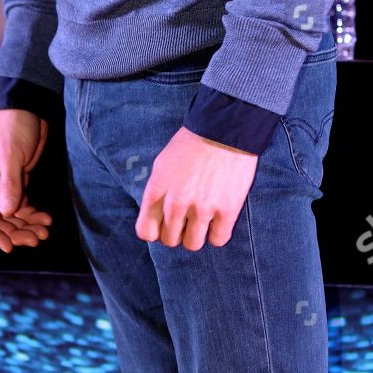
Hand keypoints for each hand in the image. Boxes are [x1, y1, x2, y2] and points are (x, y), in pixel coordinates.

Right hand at [0, 108, 52, 252]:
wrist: (28, 108)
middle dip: (15, 231)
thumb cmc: (13, 126)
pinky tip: (45, 219)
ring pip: (10, 215)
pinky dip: (32, 214)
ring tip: (44, 231)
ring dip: (26, 226)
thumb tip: (7, 212)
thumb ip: (10, 183)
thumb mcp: (11, 154)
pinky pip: (21, 206)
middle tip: (37, 239)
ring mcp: (1, 185)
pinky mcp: (16, 182)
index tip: (9, 247)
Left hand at [136, 127, 257, 250]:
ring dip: (197, 234)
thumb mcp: (163, 164)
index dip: (155, 232)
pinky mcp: (226, 211)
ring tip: (203, 220)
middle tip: (187, 219)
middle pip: (170, 240)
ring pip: (193, 244)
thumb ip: (158, 192)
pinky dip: (217, 233)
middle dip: (177, 232)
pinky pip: (218, 240)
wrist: (223, 128)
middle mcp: (176, 203)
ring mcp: (202, 209)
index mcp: (157, 191)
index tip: (165, 225)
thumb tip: (158, 216)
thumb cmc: (192, 143)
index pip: (146, 232)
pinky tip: (219, 220)